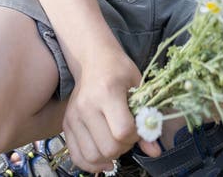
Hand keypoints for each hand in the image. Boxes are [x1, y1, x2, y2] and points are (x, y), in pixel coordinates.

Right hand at [62, 46, 160, 171]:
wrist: (93, 58)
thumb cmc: (119, 70)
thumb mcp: (138, 87)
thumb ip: (146, 119)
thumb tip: (155, 151)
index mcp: (107, 91)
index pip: (123, 131)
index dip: (136, 135)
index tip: (139, 126)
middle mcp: (87, 105)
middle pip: (108, 147)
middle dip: (124, 147)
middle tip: (128, 134)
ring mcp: (74, 116)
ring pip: (93, 156)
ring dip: (109, 156)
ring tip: (116, 142)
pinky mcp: (66, 124)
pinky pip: (77, 156)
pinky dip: (91, 164)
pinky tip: (104, 159)